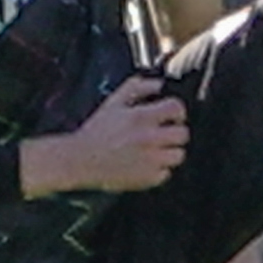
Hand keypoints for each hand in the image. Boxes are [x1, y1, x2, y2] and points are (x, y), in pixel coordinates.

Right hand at [31, 75, 186, 193]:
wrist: (80, 160)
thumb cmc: (96, 131)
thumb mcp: (113, 103)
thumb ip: (136, 88)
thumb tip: (159, 84)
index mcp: (141, 117)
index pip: (176, 108)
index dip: (177, 111)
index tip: (172, 116)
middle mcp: (149, 138)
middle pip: (183, 134)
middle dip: (175, 133)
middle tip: (164, 135)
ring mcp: (150, 160)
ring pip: (178, 155)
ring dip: (169, 152)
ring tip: (155, 152)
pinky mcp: (147, 178)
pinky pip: (166, 174)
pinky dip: (158, 171)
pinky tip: (145, 165)